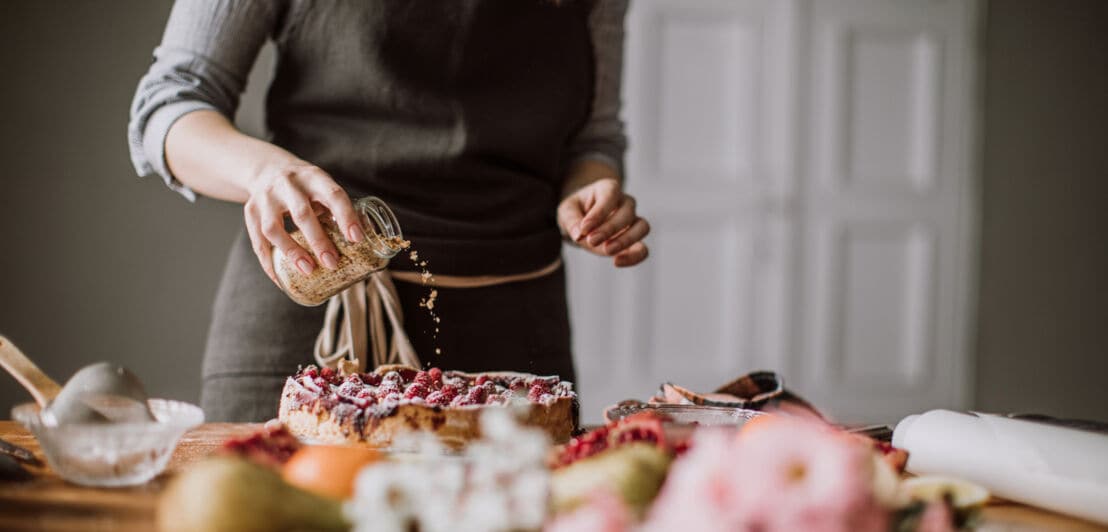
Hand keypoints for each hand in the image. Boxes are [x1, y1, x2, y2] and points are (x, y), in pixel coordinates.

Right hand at [243, 161, 363, 283]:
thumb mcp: (322, 187)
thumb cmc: (305, 186)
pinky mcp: (250, 211)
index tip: (356, 239)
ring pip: (273, 228)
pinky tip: (280, 278)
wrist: (267, 169)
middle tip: (332, 262)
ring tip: (308, 270)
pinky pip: (257, 241)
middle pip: (301, 214)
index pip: (333, 195)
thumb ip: (338, 209)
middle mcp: (287, 184)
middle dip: (318, 240)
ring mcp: (265, 198)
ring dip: (291, 252)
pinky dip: (269, 263)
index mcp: (313, 177)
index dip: (346, 216)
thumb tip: (362, 242)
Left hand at [557, 178, 649, 266]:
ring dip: (626, 240)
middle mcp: (625, 202)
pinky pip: (643, 249)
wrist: (583, 223)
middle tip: (591, 240)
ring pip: (642, 227)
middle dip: (610, 228)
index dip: (600, 212)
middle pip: (627, 212)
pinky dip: (634, 257)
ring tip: (607, 250)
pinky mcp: (634, 241)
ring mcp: (633, 221)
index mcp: (608, 188)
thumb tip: (578, 234)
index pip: (611, 195)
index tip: (585, 228)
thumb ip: (571, 220)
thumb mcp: (566, 211)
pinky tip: (616, 262)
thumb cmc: (576, 211)